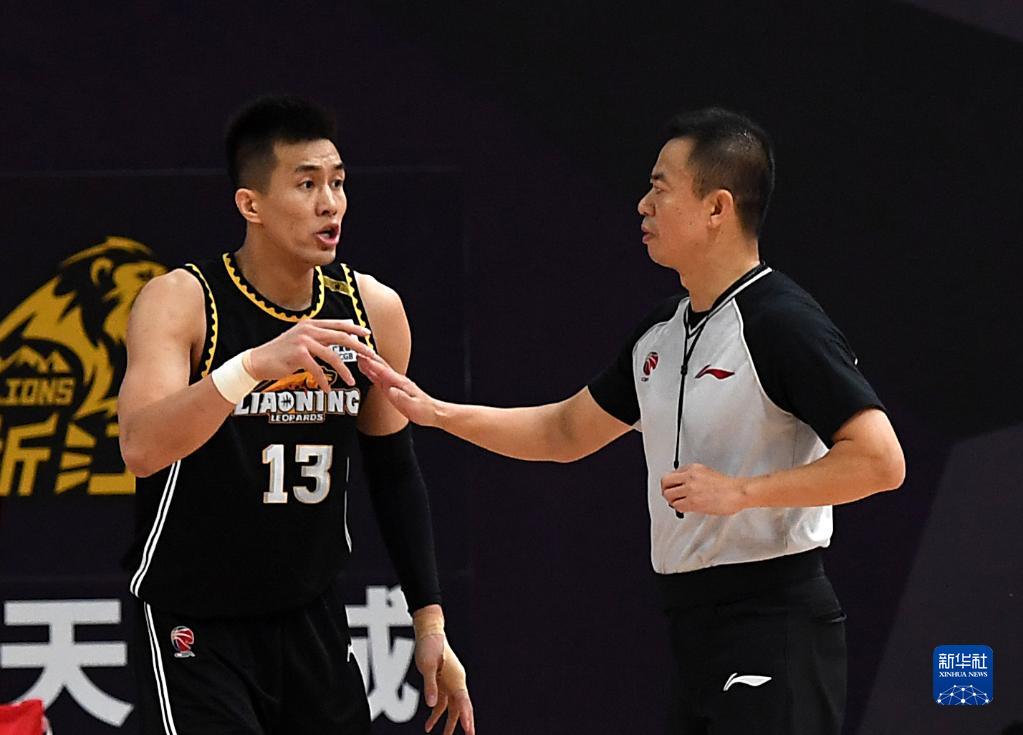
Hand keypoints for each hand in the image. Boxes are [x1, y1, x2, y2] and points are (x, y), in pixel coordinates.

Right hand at [247, 319, 373, 390]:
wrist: (258, 361)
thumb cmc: (281, 353)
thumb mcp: (301, 339)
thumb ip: (317, 337)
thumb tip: (338, 337)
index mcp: (311, 324)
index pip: (338, 324)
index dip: (355, 329)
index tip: (368, 335)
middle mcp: (308, 330)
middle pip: (341, 337)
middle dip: (358, 347)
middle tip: (370, 356)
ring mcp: (303, 341)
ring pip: (332, 356)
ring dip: (344, 370)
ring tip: (352, 381)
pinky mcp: (298, 355)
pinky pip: (318, 370)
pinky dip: (324, 382)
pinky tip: (327, 390)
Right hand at [357, 354, 440, 426]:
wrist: (432, 413)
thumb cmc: (424, 410)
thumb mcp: (413, 406)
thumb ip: (401, 398)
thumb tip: (391, 391)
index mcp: (402, 384)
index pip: (384, 372)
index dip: (373, 365)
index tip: (363, 359)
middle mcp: (398, 382)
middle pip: (381, 368)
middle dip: (369, 360)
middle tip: (358, 353)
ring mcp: (396, 385)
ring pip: (379, 372)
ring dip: (369, 365)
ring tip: (359, 358)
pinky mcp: (394, 390)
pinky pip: (381, 379)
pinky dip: (373, 374)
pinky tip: (368, 372)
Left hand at [416, 636, 473, 734]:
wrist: (429, 632)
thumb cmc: (430, 647)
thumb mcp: (427, 666)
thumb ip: (430, 686)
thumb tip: (431, 704)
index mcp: (456, 678)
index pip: (463, 701)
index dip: (466, 717)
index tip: (469, 730)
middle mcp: (456, 682)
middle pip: (463, 707)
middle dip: (466, 723)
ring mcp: (450, 683)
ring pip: (453, 708)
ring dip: (449, 723)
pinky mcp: (442, 683)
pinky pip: (442, 703)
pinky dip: (436, 714)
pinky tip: (428, 726)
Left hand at [660, 463, 749, 515]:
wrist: (737, 492)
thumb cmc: (726, 485)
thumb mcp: (706, 472)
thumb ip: (691, 476)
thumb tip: (680, 484)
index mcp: (692, 468)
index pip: (671, 474)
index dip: (671, 483)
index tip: (673, 487)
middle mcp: (690, 477)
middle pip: (665, 482)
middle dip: (666, 490)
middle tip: (670, 495)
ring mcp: (691, 489)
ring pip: (669, 495)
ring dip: (672, 500)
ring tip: (678, 502)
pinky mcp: (694, 502)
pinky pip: (677, 506)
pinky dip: (679, 508)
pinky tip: (685, 508)